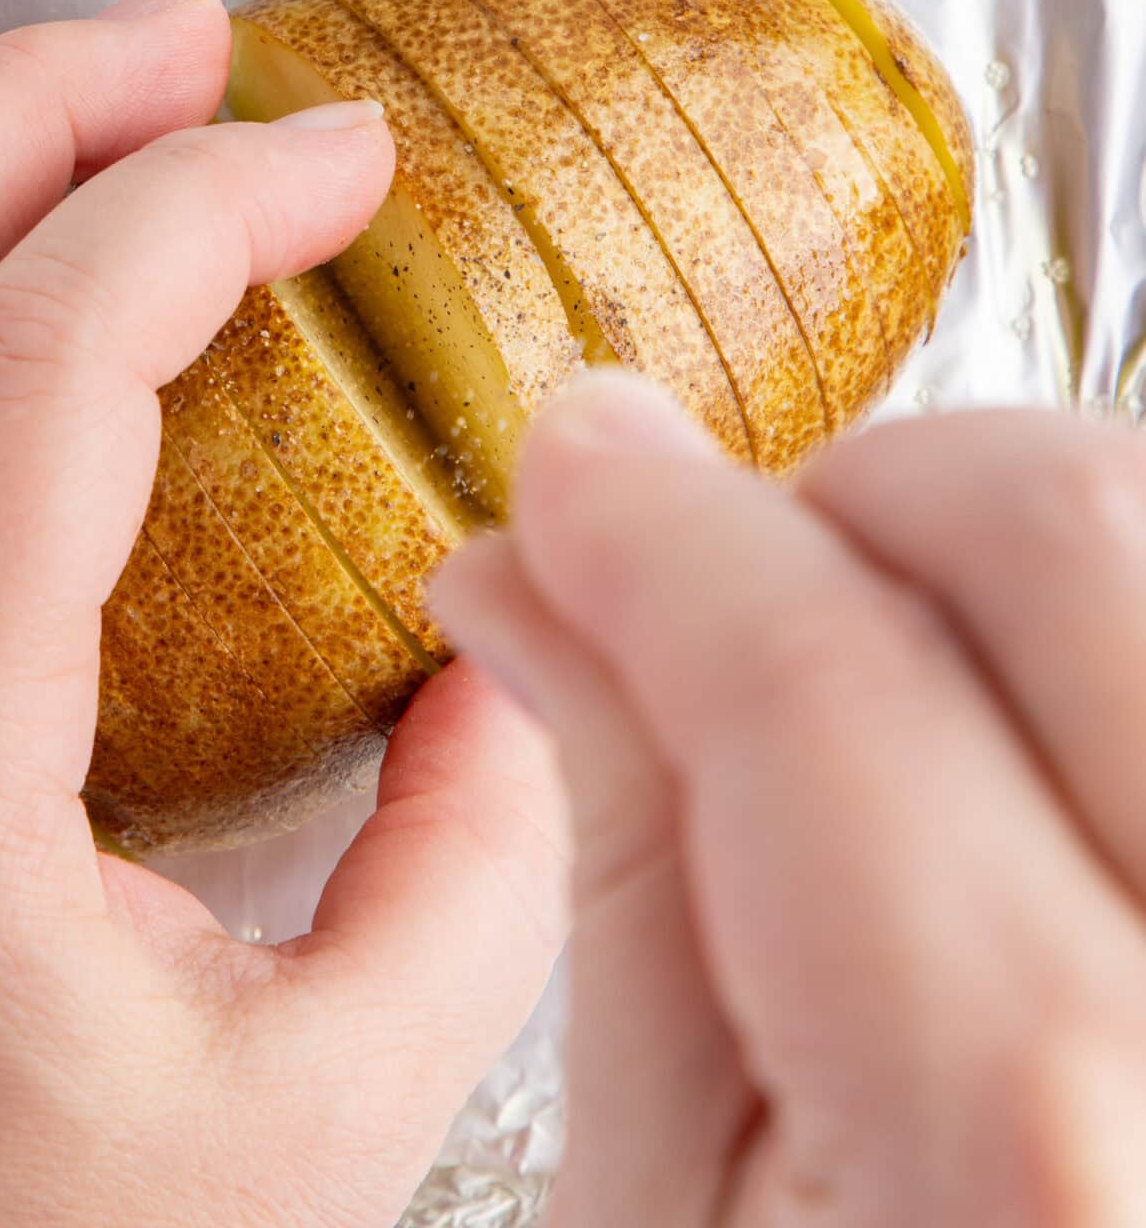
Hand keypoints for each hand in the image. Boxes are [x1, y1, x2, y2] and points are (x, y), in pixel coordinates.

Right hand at [432, 373, 1145, 1225]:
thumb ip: (624, 876)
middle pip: (1075, 538)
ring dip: (1019, 544)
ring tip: (885, 663)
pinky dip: (1110, 639)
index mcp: (1026, 1164)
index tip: (571, 466)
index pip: (815, 680)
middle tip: (732, 573)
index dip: (655, 524)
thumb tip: (534, 578)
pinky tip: (1019, 743)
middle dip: (862, 488)